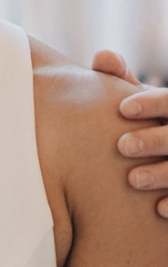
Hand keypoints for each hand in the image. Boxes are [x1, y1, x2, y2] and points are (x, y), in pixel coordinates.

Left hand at [93, 51, 167, 218]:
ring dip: (163, 173)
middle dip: (155, 139)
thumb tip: (103, 57)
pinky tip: (157, 208)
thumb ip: (123, 81)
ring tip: (133, 179)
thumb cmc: (153, 124)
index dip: (152, 103)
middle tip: (122, 146)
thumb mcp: (144, 102)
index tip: (123, 109)